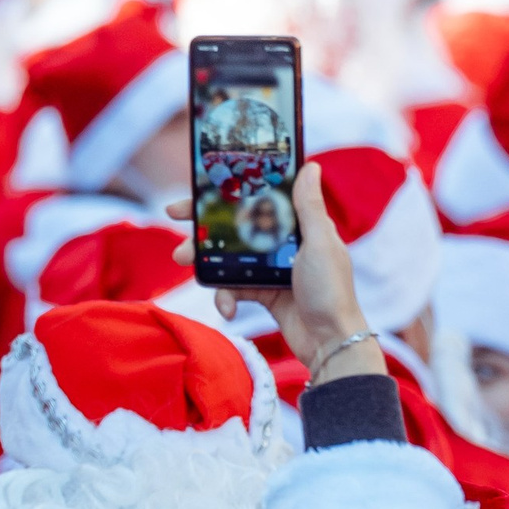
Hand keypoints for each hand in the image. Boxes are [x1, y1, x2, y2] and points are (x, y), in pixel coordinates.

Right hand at [172, 164, 383, 381]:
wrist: (330, 343)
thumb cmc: (332, 290)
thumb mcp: (320, 243)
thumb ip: (309, 207)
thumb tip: (310, 166)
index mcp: (298, 226)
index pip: (258, 200)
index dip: (229, 192)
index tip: (198, 188)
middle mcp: (283, 244)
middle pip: (236, 227)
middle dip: (204, 227)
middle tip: (176, 222)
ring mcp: (271, 269)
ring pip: (228, 258)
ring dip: (205, 260)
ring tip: (185, 261)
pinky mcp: (263, 294)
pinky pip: (234, 288)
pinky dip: (225, 297)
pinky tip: (228, 309)